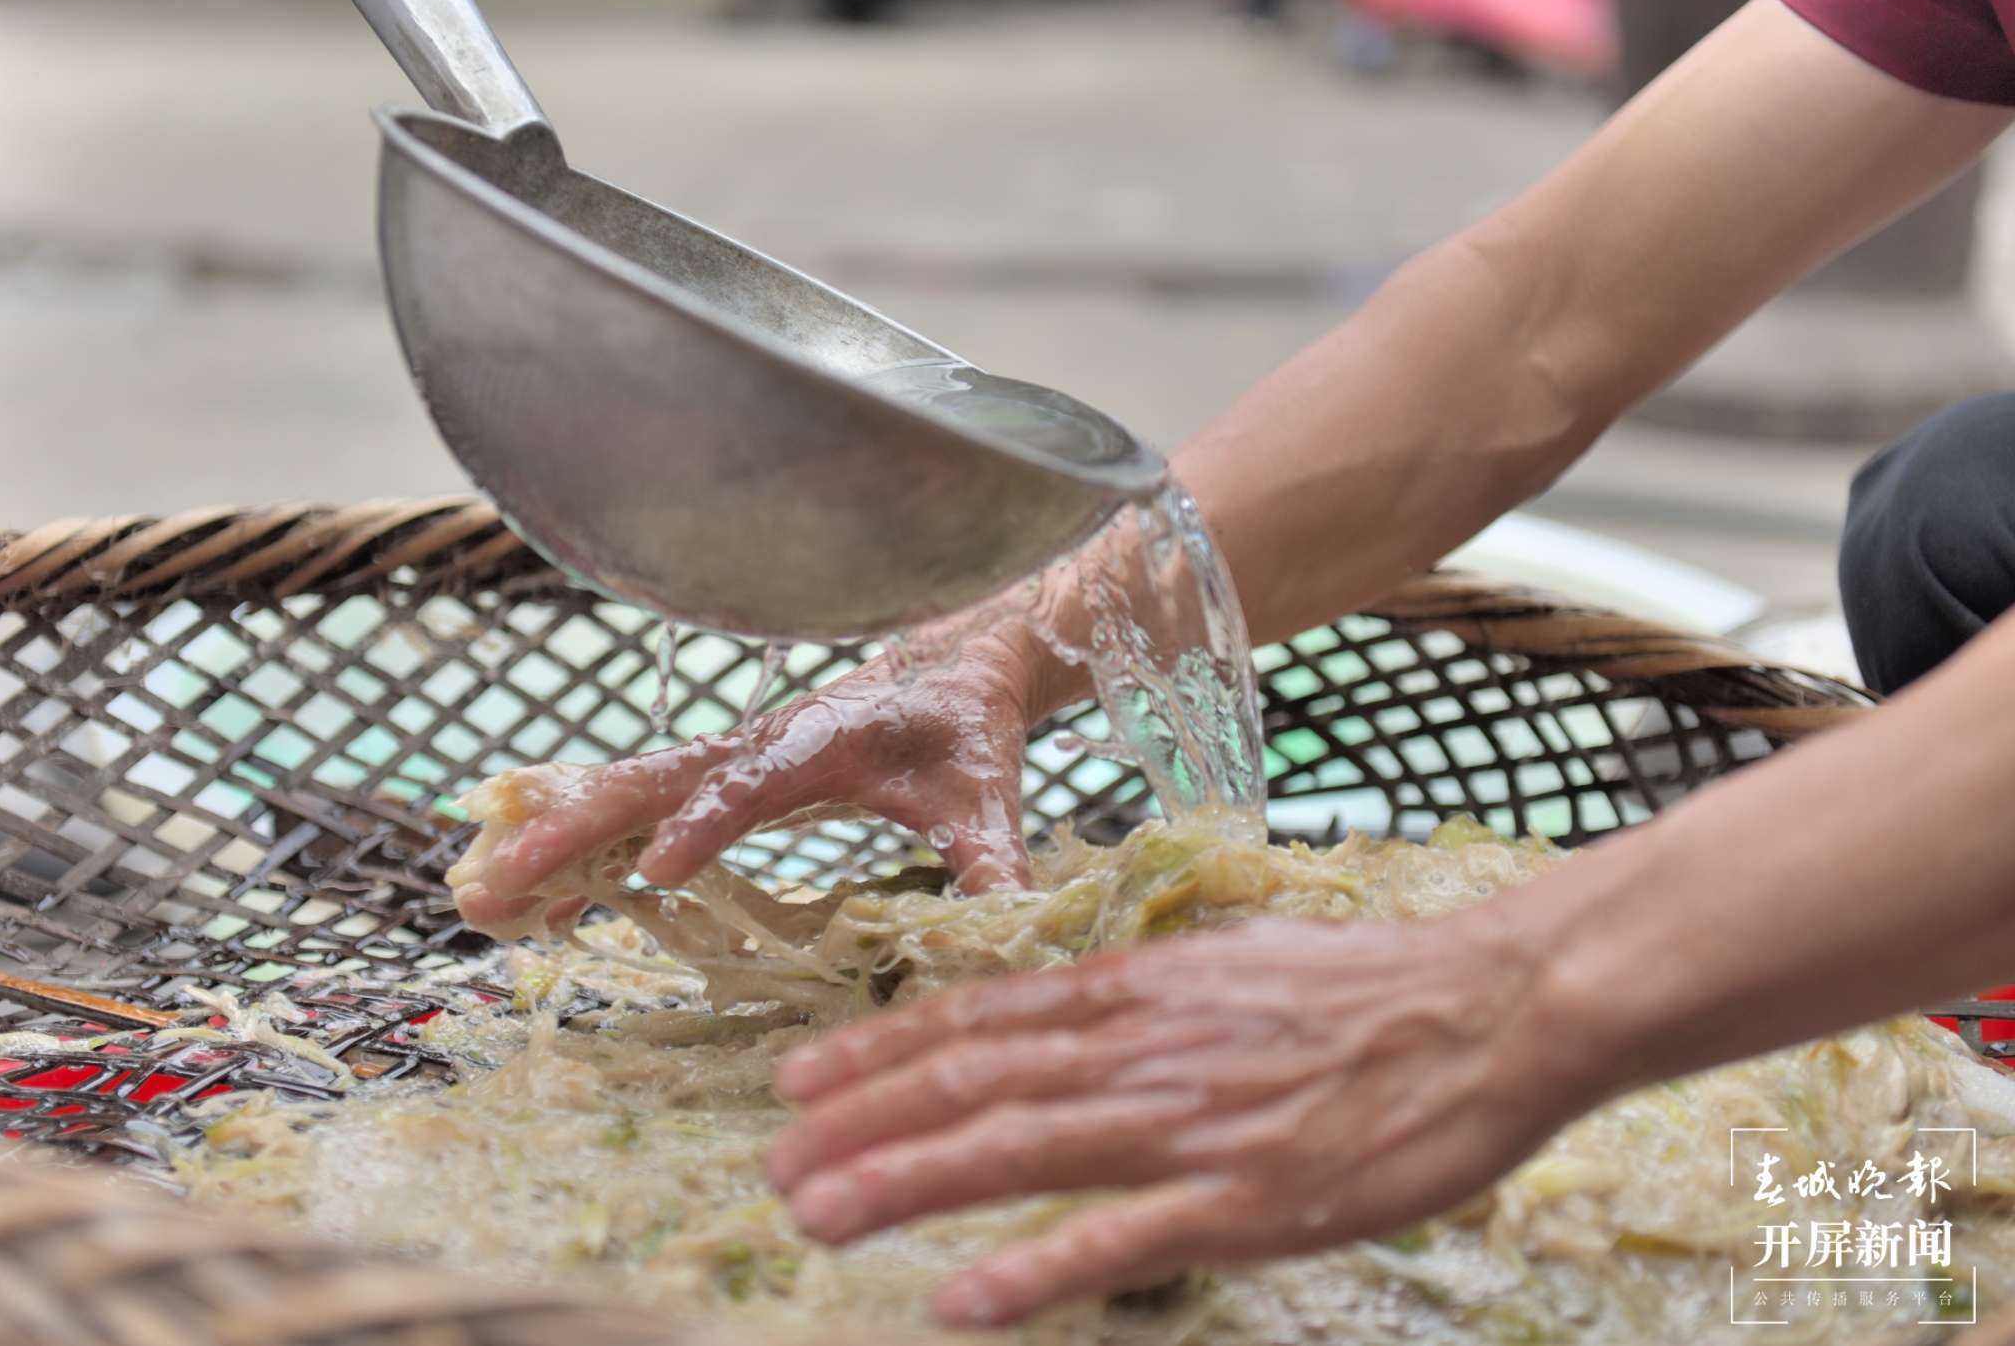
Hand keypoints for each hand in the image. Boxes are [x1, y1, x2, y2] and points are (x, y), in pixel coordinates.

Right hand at [451, 627, 1061, 937]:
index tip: (656, 868)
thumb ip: (992, 860)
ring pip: (620, 791)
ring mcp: (722, 759)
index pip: (751, 781)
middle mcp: (754, 744)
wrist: (948, 669)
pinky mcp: (710, 778)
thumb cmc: (964, 732)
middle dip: (574, 829)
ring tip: (476, 895)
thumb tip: (1012, 929)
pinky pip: (629, 807)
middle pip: (649, 779)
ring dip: (550, 838)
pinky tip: (521, 895)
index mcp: (820, 740)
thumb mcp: (986, 796)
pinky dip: (572, 842)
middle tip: (498, 881)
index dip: (705, 822)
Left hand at [765, 908, 1603, 1328]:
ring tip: (819, 1216)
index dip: (878, 1052)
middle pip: (971, 1083)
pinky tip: (958, 1302)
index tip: (800, 1081)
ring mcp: (1187, 1125)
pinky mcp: (1245, 1201)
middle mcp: (1140, 1049)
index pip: (978, 1018)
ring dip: (907, 1184)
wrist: (1488, 1009)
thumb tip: (1065, 1012)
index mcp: (1136, 990)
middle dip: (863, 1124)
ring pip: (1016, 1151)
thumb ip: (1141, 997)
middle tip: (777, 1164)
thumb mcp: (1229, 964)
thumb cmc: (1365, 991)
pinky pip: (1116, 1239)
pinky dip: (1031, 1270)